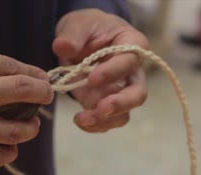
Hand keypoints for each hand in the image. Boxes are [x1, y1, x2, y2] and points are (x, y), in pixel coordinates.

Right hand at [0, 42, 52, 167]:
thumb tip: (4, 64)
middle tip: (47, 95)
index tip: (40, 77)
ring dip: (31, 127)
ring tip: (32, 124)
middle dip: (43, 92)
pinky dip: (9, 153)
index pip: (10, 66)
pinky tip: (10, 146)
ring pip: (15, 130)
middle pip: (20, 91)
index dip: (32, 71)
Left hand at [53, 9, 147, 132]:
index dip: (113, 72)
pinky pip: (107, 120)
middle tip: (101, 109)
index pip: (129, 61)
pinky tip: (80, 120)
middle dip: (120, 104)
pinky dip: (95, 125)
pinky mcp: (107, 104)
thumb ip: (73, 34)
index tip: (91, 78)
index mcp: (132, 45)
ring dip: (105, 120)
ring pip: (124, 113)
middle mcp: (133, 72)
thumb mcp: (78, 23)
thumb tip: (63, 47)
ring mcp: (121, 91)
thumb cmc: (88, 28)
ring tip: (83, 119)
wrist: (82, 40)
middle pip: (137, 94)